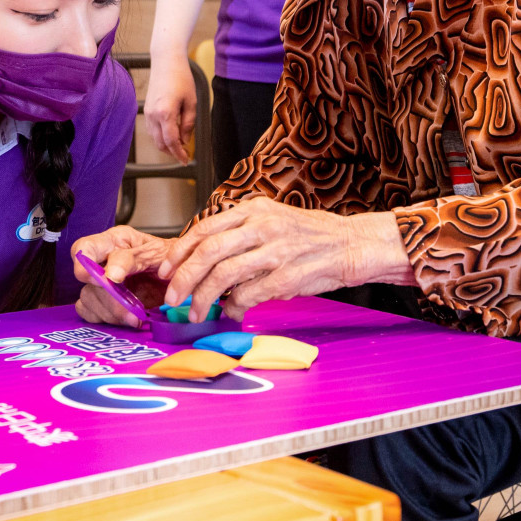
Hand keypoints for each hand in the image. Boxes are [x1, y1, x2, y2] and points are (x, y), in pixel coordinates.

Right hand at [72, 226, 171, 325]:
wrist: (184, 280)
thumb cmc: (173, 260)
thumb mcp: (160, 253)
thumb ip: (133, 260)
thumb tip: (110, 275)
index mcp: (115, 241)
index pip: (86, 248)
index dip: (90, 265)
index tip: (112, 280)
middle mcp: (104, 260)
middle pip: (86, 277)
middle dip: (108, 296)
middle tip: (129, 309)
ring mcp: (102, 283)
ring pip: (88, 297)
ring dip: (110, 311)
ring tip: (135, 317)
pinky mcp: (104, 302)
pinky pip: (88, 311)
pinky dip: (104, 318)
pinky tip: (123, 319)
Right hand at [144, 54, 198, 162]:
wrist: (165, 62)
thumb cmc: (181, 79)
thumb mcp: (191, 102)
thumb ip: (188, 124)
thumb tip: (185, 140)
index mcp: (166, 113)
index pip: (172, 141)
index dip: (179, 153)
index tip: (186, 160)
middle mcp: (153, 115)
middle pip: (160, 143)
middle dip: (172, 152)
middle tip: (184, 155)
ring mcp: (147, 113)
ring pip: (154, 138)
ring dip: (165, 146)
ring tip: (179, 147)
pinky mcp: (146, 110)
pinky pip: (151, 130)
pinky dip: (160, 137)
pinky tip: (170, 136)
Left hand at [159, 202, 414, 319]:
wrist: (354, 244)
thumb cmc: (313, 236)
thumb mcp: (274, 220)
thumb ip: (241, 234)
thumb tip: (203, 261)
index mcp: (255, 209)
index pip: (204, 228)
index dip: (179, 252)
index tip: (166, 270)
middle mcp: (263, 226)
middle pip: (208, 252)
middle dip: (183, 278)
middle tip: (172, 297)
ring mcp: (276, 251)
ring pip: (224, 275)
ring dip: (203, 298)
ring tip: (196, 311)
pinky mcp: (289, 276)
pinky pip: (250, 295)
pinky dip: (235, 307)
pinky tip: (233, 311)